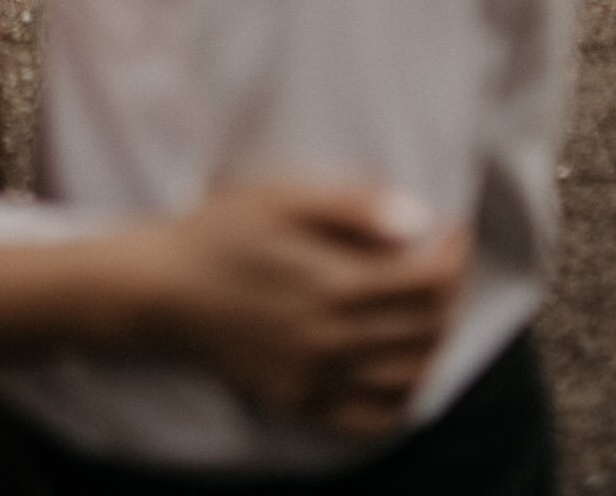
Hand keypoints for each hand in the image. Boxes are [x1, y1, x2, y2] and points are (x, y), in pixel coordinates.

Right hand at [148, 182, 468, 438]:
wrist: (162, 291)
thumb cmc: (221, 232)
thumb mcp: (281, 196)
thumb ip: (353, 205)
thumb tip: (417, 219)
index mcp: (334, 286)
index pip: (427, 281)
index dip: (453, 253)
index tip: (453, 228)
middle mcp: (334, 342)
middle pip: (427, 328)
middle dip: (449, 291)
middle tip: (442, 261)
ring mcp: (318, 381)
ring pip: (411, 376)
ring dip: (435, 341)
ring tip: (426, 308)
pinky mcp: (302, 404)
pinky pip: (374, 418)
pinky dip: (404, 397)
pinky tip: (402, 366)